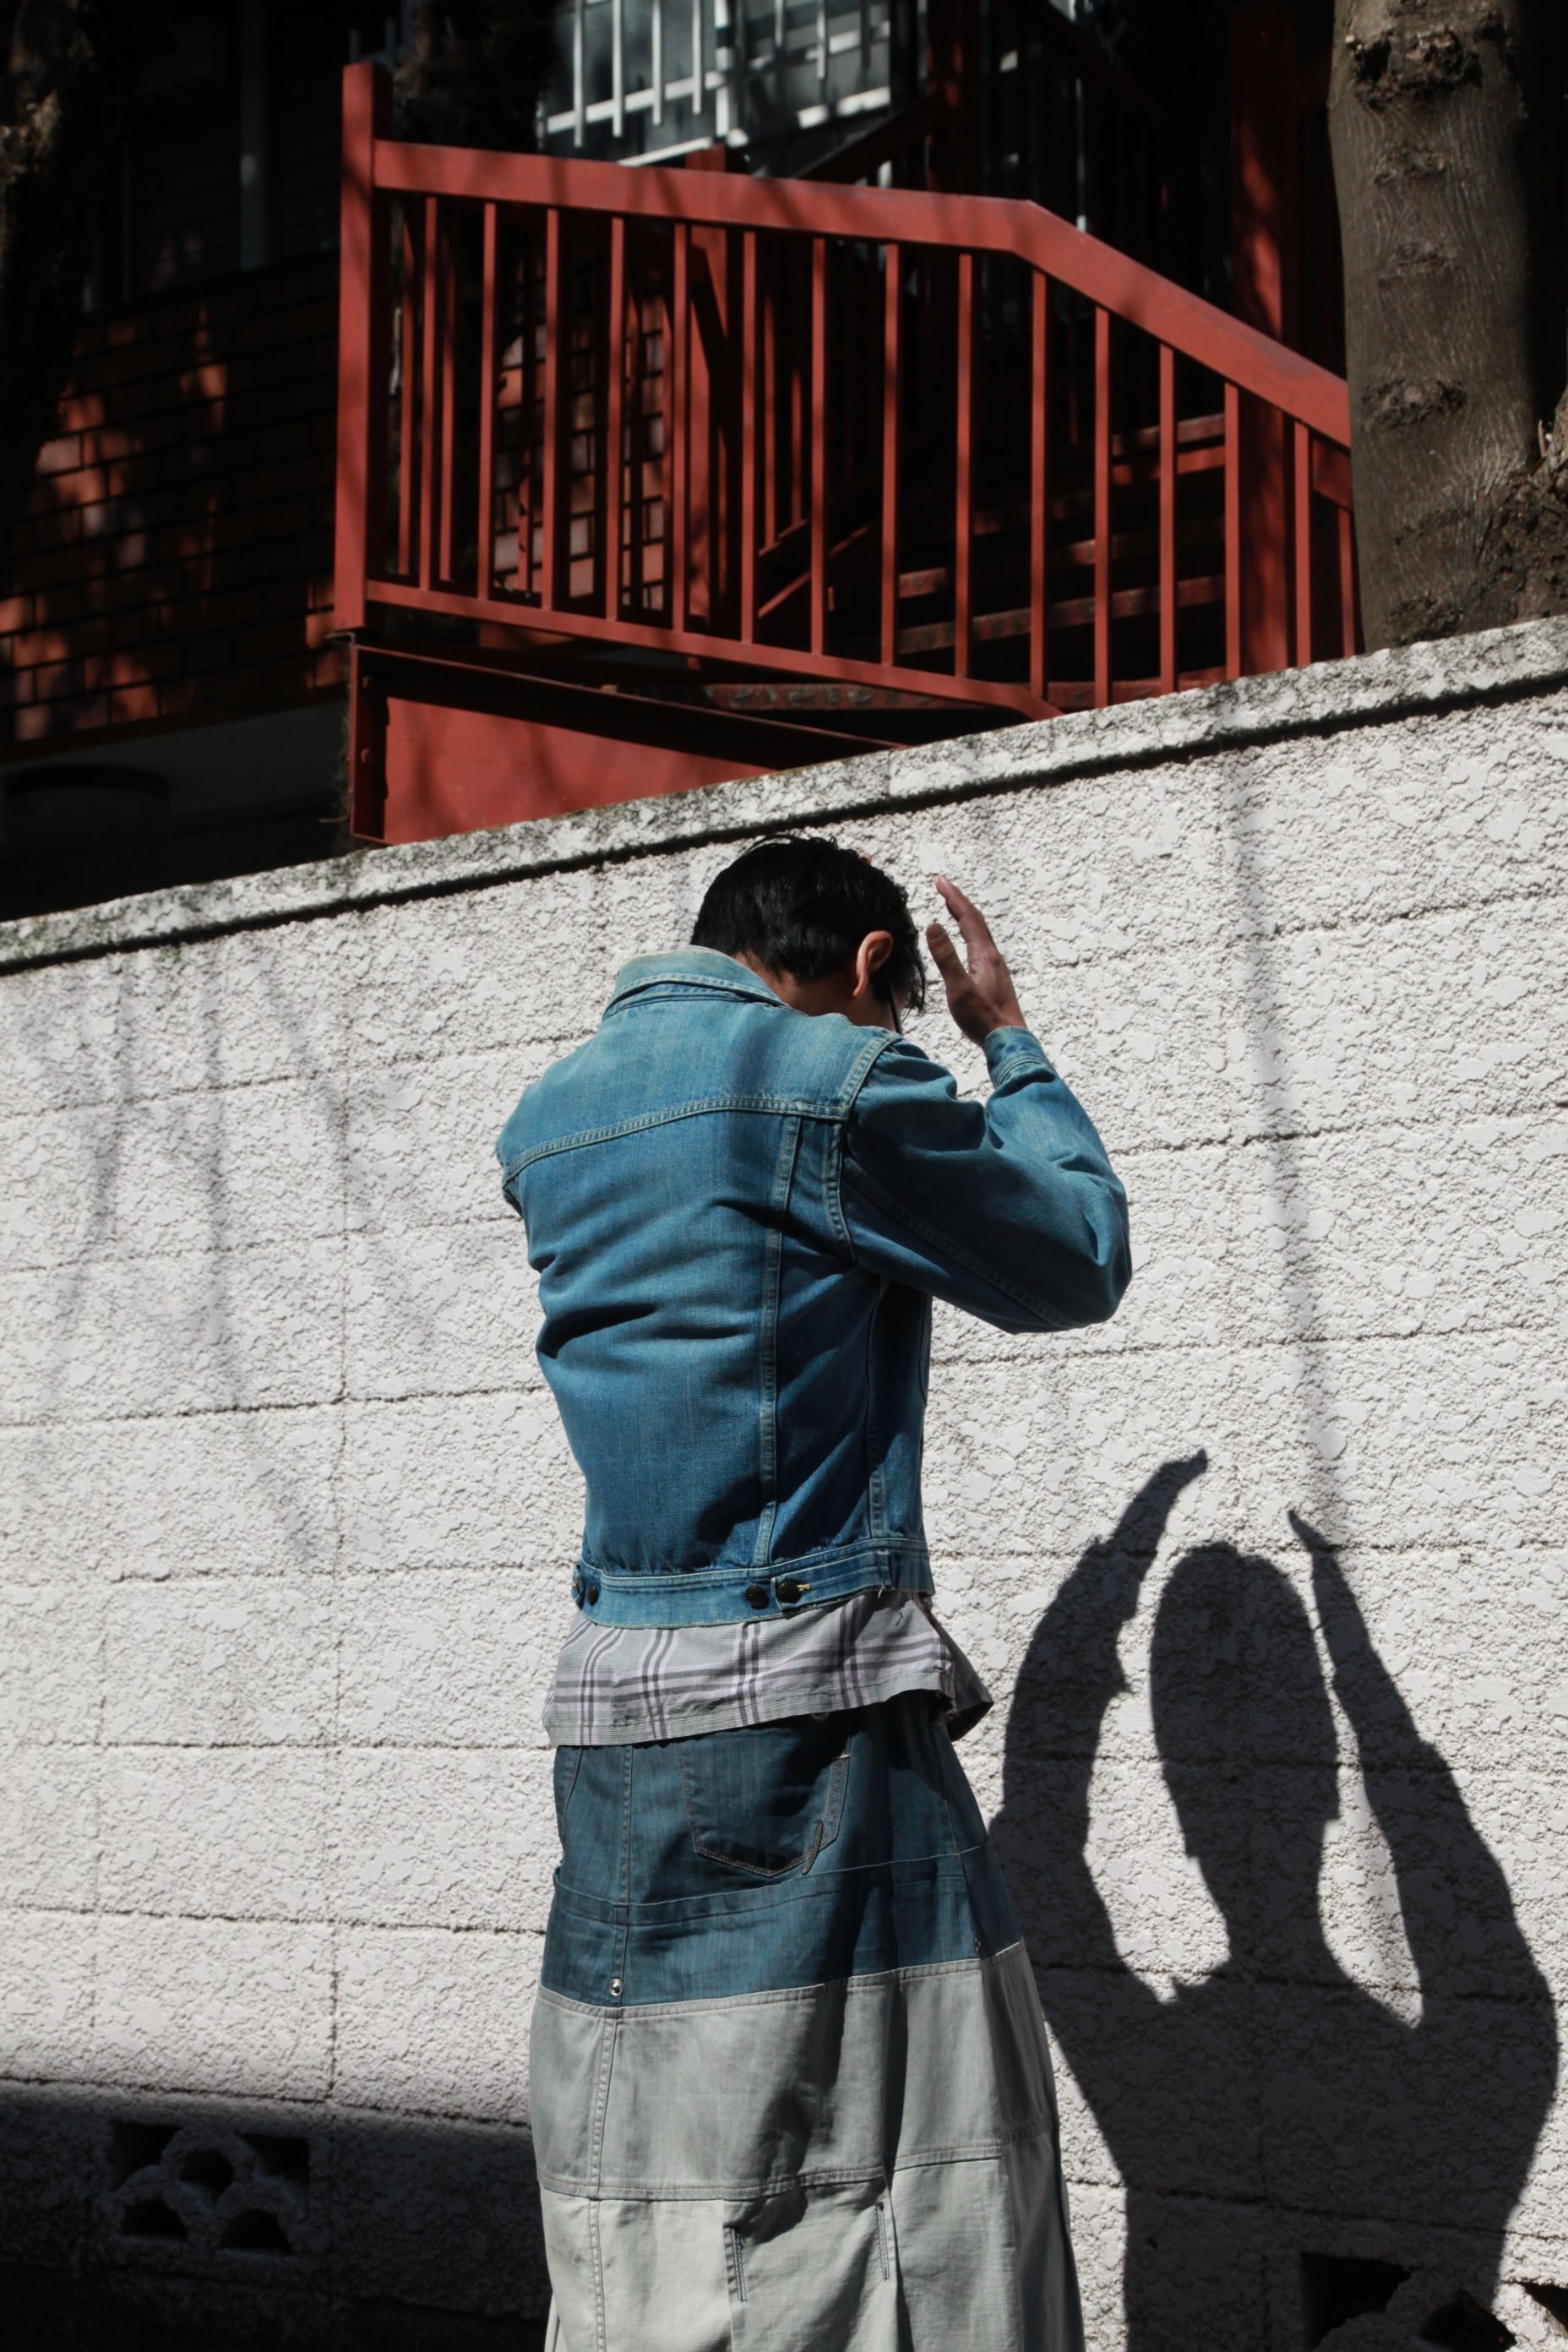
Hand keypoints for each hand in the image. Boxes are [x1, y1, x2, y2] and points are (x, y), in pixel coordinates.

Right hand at [926, 876, 1027, 1045]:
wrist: (1008, 1039)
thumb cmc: (982, 1018)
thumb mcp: (958, 988)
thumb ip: (945, 957)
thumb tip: (933, 926)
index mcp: (984, 954)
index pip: (968, 917)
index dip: (954, 897)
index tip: (940, 881)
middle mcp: (992, 955)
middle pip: (975, 921)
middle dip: (958, 901)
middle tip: (943, 886)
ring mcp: (994, 966)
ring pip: (979, 932)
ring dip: (964, 916)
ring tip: (951, 906)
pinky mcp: (993, 976)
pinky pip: (979, 944)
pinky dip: (969, 933)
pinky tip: (965, 941)